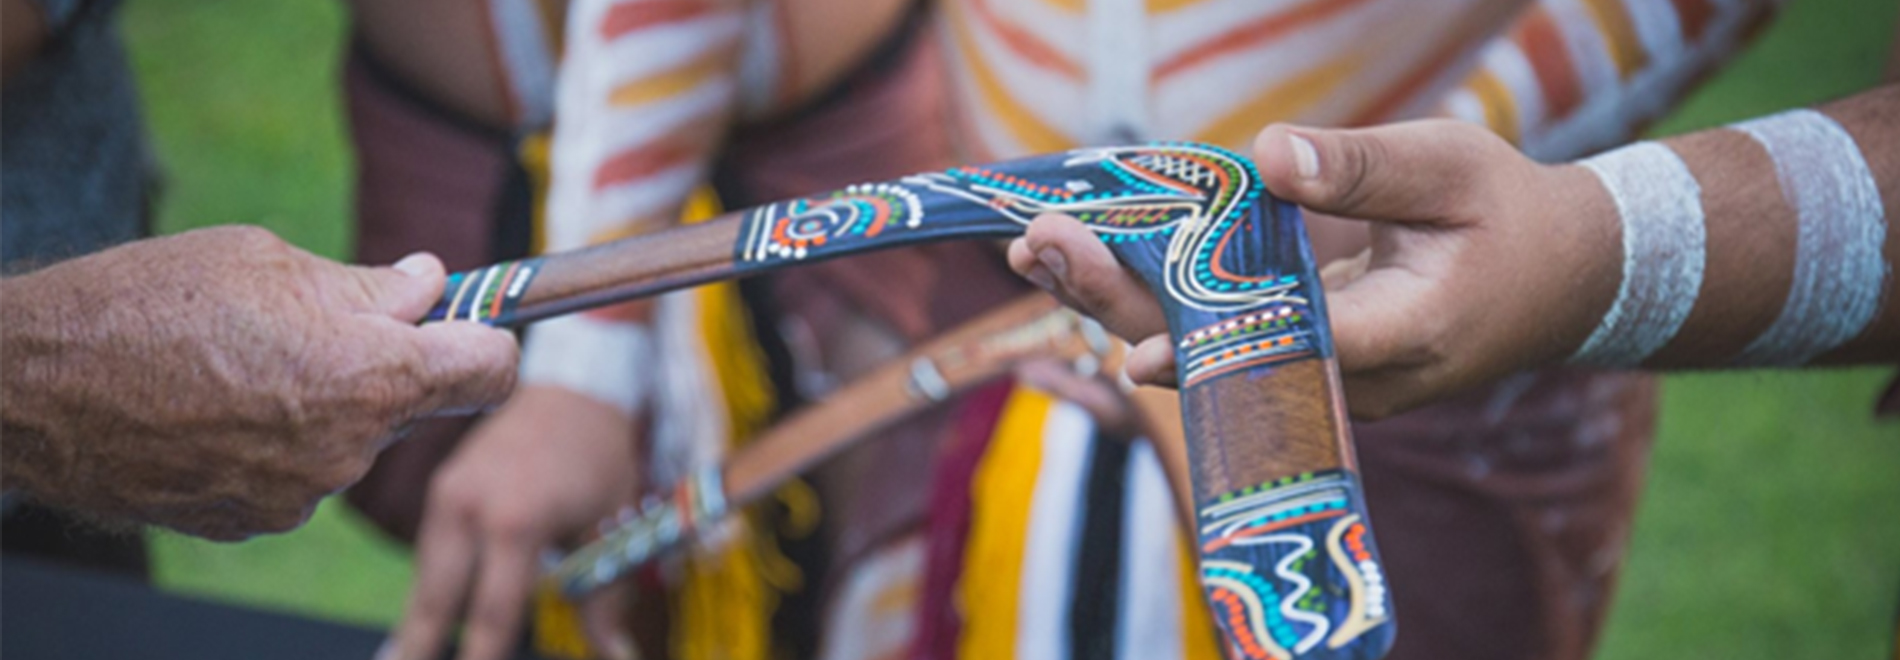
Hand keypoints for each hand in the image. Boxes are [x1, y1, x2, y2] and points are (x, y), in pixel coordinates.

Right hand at [0, 226, 517, 538]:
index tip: (471, 325)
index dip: (487, 340)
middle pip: (416, 404)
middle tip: (319, 325)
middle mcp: (348, 448)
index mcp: (371, 376)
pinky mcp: (254, 522)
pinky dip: (278, 441)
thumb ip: (369, 286)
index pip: (492, 370)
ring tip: (244, 364)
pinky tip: (216, 407)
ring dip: (326, 405)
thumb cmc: (147, 303)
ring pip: (352, 439)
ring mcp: (300, 495)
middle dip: (389, 365)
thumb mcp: (269, 262)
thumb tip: (430, 285)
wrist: (32, 387)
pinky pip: (299, 472)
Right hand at [384, 386, 641, 659]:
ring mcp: (447, 496)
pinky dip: (429, 591)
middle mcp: (469, 508)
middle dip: (418, 648)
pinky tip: (420, 629)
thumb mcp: (613, 526)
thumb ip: (605, 599)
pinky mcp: (441, 489)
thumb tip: (618, 655)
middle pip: (434, 602)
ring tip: (403, 659)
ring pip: (425, 579)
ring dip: (417, 625)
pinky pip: (430, 553)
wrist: (575, 387)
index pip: (491, 613)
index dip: (480, 658)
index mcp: (516, 521)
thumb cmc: (601, 460)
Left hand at [1008, 120, 1619, 417]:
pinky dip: (1153, 296)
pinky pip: (1220, 338)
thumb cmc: (1508, 214)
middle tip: (1040, 250)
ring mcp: (1327, 379)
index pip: (1293, 352)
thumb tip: (1266, 156)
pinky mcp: (1306, 362)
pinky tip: (1086, 260)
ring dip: (1120, 300)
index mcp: (1404, 335)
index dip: (1212, 347)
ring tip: (1036, 251)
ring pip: (1208, 351)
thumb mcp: (1450, 168)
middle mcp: (1354, 378)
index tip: (1134, 343)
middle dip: (1124, 304)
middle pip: (1220, 355)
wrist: (1562, 280)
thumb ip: (1361, 169)